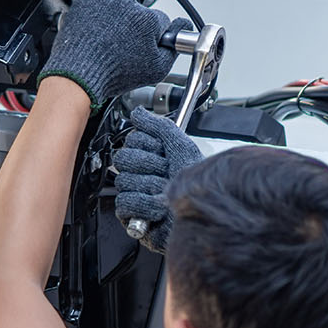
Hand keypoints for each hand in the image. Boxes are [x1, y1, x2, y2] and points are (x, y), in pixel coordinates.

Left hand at [38, 0, 189, 107]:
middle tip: (123, 49)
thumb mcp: (157, 69)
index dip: (154, 37)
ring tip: (107, 44)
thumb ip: (173, 48)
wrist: (79, 73)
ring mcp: (106, 1)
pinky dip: (97, 18)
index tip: (145, 46)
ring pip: (118, 10)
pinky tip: (96, 35)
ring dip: (115, 22)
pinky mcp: (88, 1)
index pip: (161, 22)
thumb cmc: (113, 73)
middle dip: (134, 29)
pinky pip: (98, 6)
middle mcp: (128, 5)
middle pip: (139, 15)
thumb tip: (181, 30)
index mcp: (148, 19)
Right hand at [111, 108, 203, 252]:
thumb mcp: (182, 148)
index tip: (163, 153)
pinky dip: (144, 205)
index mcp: (152, 156)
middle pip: (124, 159)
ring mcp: (136, 193)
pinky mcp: (132, 215)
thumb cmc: (196, 185)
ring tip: (164, 192)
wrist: (203, 214)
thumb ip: (160, 127)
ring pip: (124, 180)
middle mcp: (142, 173)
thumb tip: (138, 113)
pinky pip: (125, 202)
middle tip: (164, 172)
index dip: (149, 146)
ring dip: (149, 187)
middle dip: (149, 166)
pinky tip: (157, 209)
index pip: (132, 140)